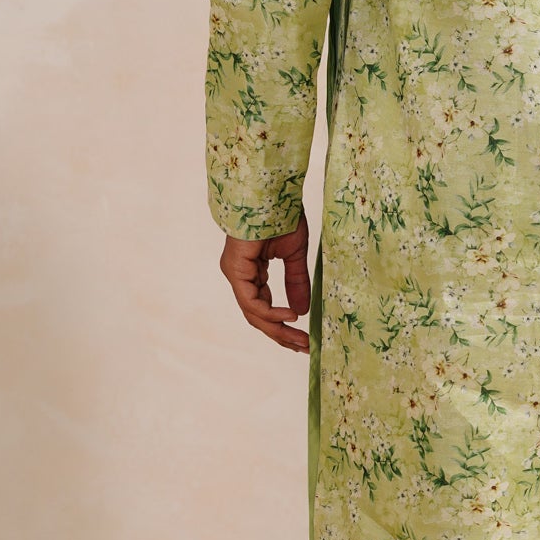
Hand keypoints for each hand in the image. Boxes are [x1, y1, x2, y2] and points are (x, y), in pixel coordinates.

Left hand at [220, 218, 311, 352]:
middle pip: (258, 316)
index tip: (304, 338)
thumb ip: (296, 282)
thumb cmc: (282, 215)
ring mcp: (236, 274)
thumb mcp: (294, 256)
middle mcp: (240, 276)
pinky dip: (271, 312)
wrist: (272, 193)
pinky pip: (252, 302)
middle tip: (303, 347)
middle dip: (281, 334)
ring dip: (277, 329)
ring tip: (299, 339)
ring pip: (254, 313)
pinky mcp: (236, 270)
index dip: (283, 325)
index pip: (263, 307)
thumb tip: (303, 311)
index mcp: (251, 272)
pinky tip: (290, 316)